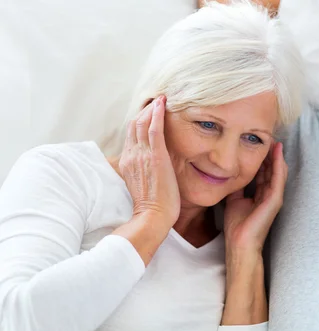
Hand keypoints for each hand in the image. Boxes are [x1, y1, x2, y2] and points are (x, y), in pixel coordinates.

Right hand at [119, 96, 179, 231]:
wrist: (152, 217)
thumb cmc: (152, 207)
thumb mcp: (143, 185)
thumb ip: (144, 173)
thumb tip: (151, 169)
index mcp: (128, 162)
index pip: (132, 135)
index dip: (139, 121)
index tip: (148, 113)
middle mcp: (132, 155)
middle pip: (135, 125)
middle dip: (145, 111)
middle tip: (156, 100)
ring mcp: (142, 155)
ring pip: (143, 124)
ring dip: (152, 109)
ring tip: (161, 98)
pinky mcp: (155, 156)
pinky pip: (154, 129)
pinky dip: (157, 114)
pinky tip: (163, 104)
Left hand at [223, 142, 287, 252]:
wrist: (239, 243)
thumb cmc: (237, 226)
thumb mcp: (233, 200)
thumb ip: (235, 188)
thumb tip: (229, 174)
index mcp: (260, 195)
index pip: (263, 172)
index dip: (261, 158)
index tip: (257, 143)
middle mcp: (269, 195)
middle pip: (271, 169)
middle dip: (270, 154)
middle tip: (268, 137)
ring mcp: (274, 197)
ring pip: (277, 172)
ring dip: (277, 156)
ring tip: (275, 141)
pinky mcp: (275, 200)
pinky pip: (278, 179)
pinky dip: (278, 165)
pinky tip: (277, 153)